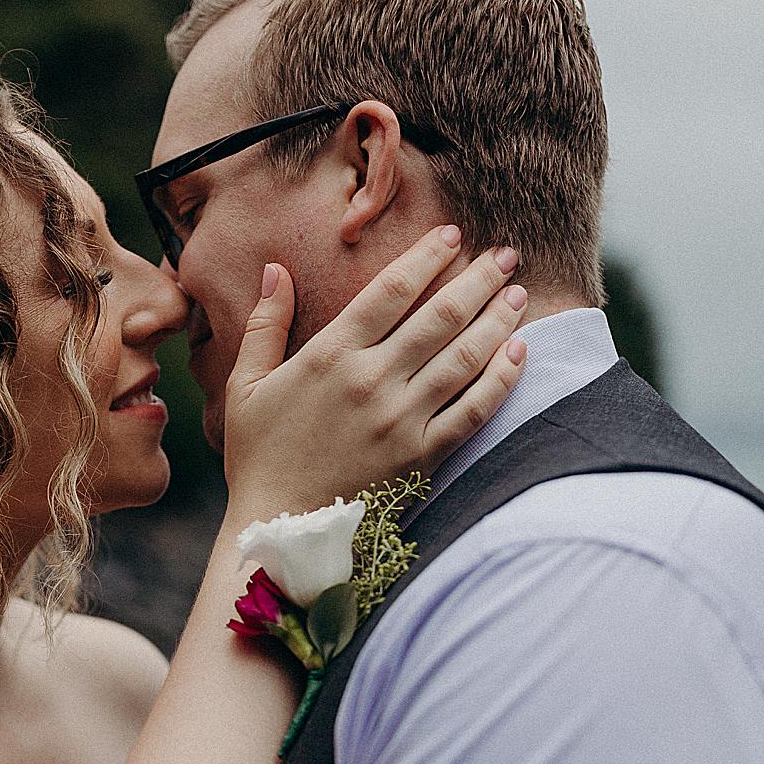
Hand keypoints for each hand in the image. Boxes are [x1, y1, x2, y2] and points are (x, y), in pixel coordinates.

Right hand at [222, 227, 526, 522]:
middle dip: (478, 279)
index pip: (390, 291)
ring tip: (518, 294)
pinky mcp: (421, 457)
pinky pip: (472, 411)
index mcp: (329, 357)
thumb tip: (274, 270)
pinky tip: (518, 353)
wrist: (282, 529)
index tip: (453, 234)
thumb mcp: (246, 386)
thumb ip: (264, 325)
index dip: (426, 257)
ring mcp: (400, 421)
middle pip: (439, 316)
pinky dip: (500, 380)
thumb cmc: (259, 456)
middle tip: (506, 254)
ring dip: (497, 320)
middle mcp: (370, 382)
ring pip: (463, 358)